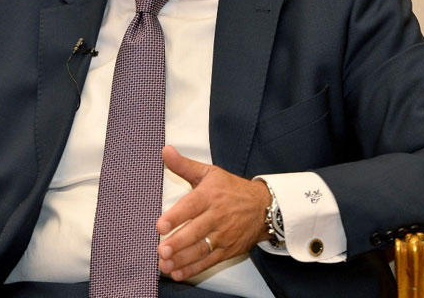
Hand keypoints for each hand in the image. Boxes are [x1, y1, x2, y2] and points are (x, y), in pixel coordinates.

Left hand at [156, 145, 270, 281]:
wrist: (263, 207)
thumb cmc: (230, 189)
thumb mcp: (209, 173)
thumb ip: (184, 165)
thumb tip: (164, 150)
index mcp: (210, 195)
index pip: (191, 207)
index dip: (175, 217)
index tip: (160, 225)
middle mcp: (217, 216)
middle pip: (195, 231)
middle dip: (178, 242)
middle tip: (161, 250)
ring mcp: (223, 235)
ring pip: (201, 249)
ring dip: (182, 259)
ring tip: (165, 264)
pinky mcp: (228, 250)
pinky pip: (209, 261)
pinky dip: (194, 269)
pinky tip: (178, 273)